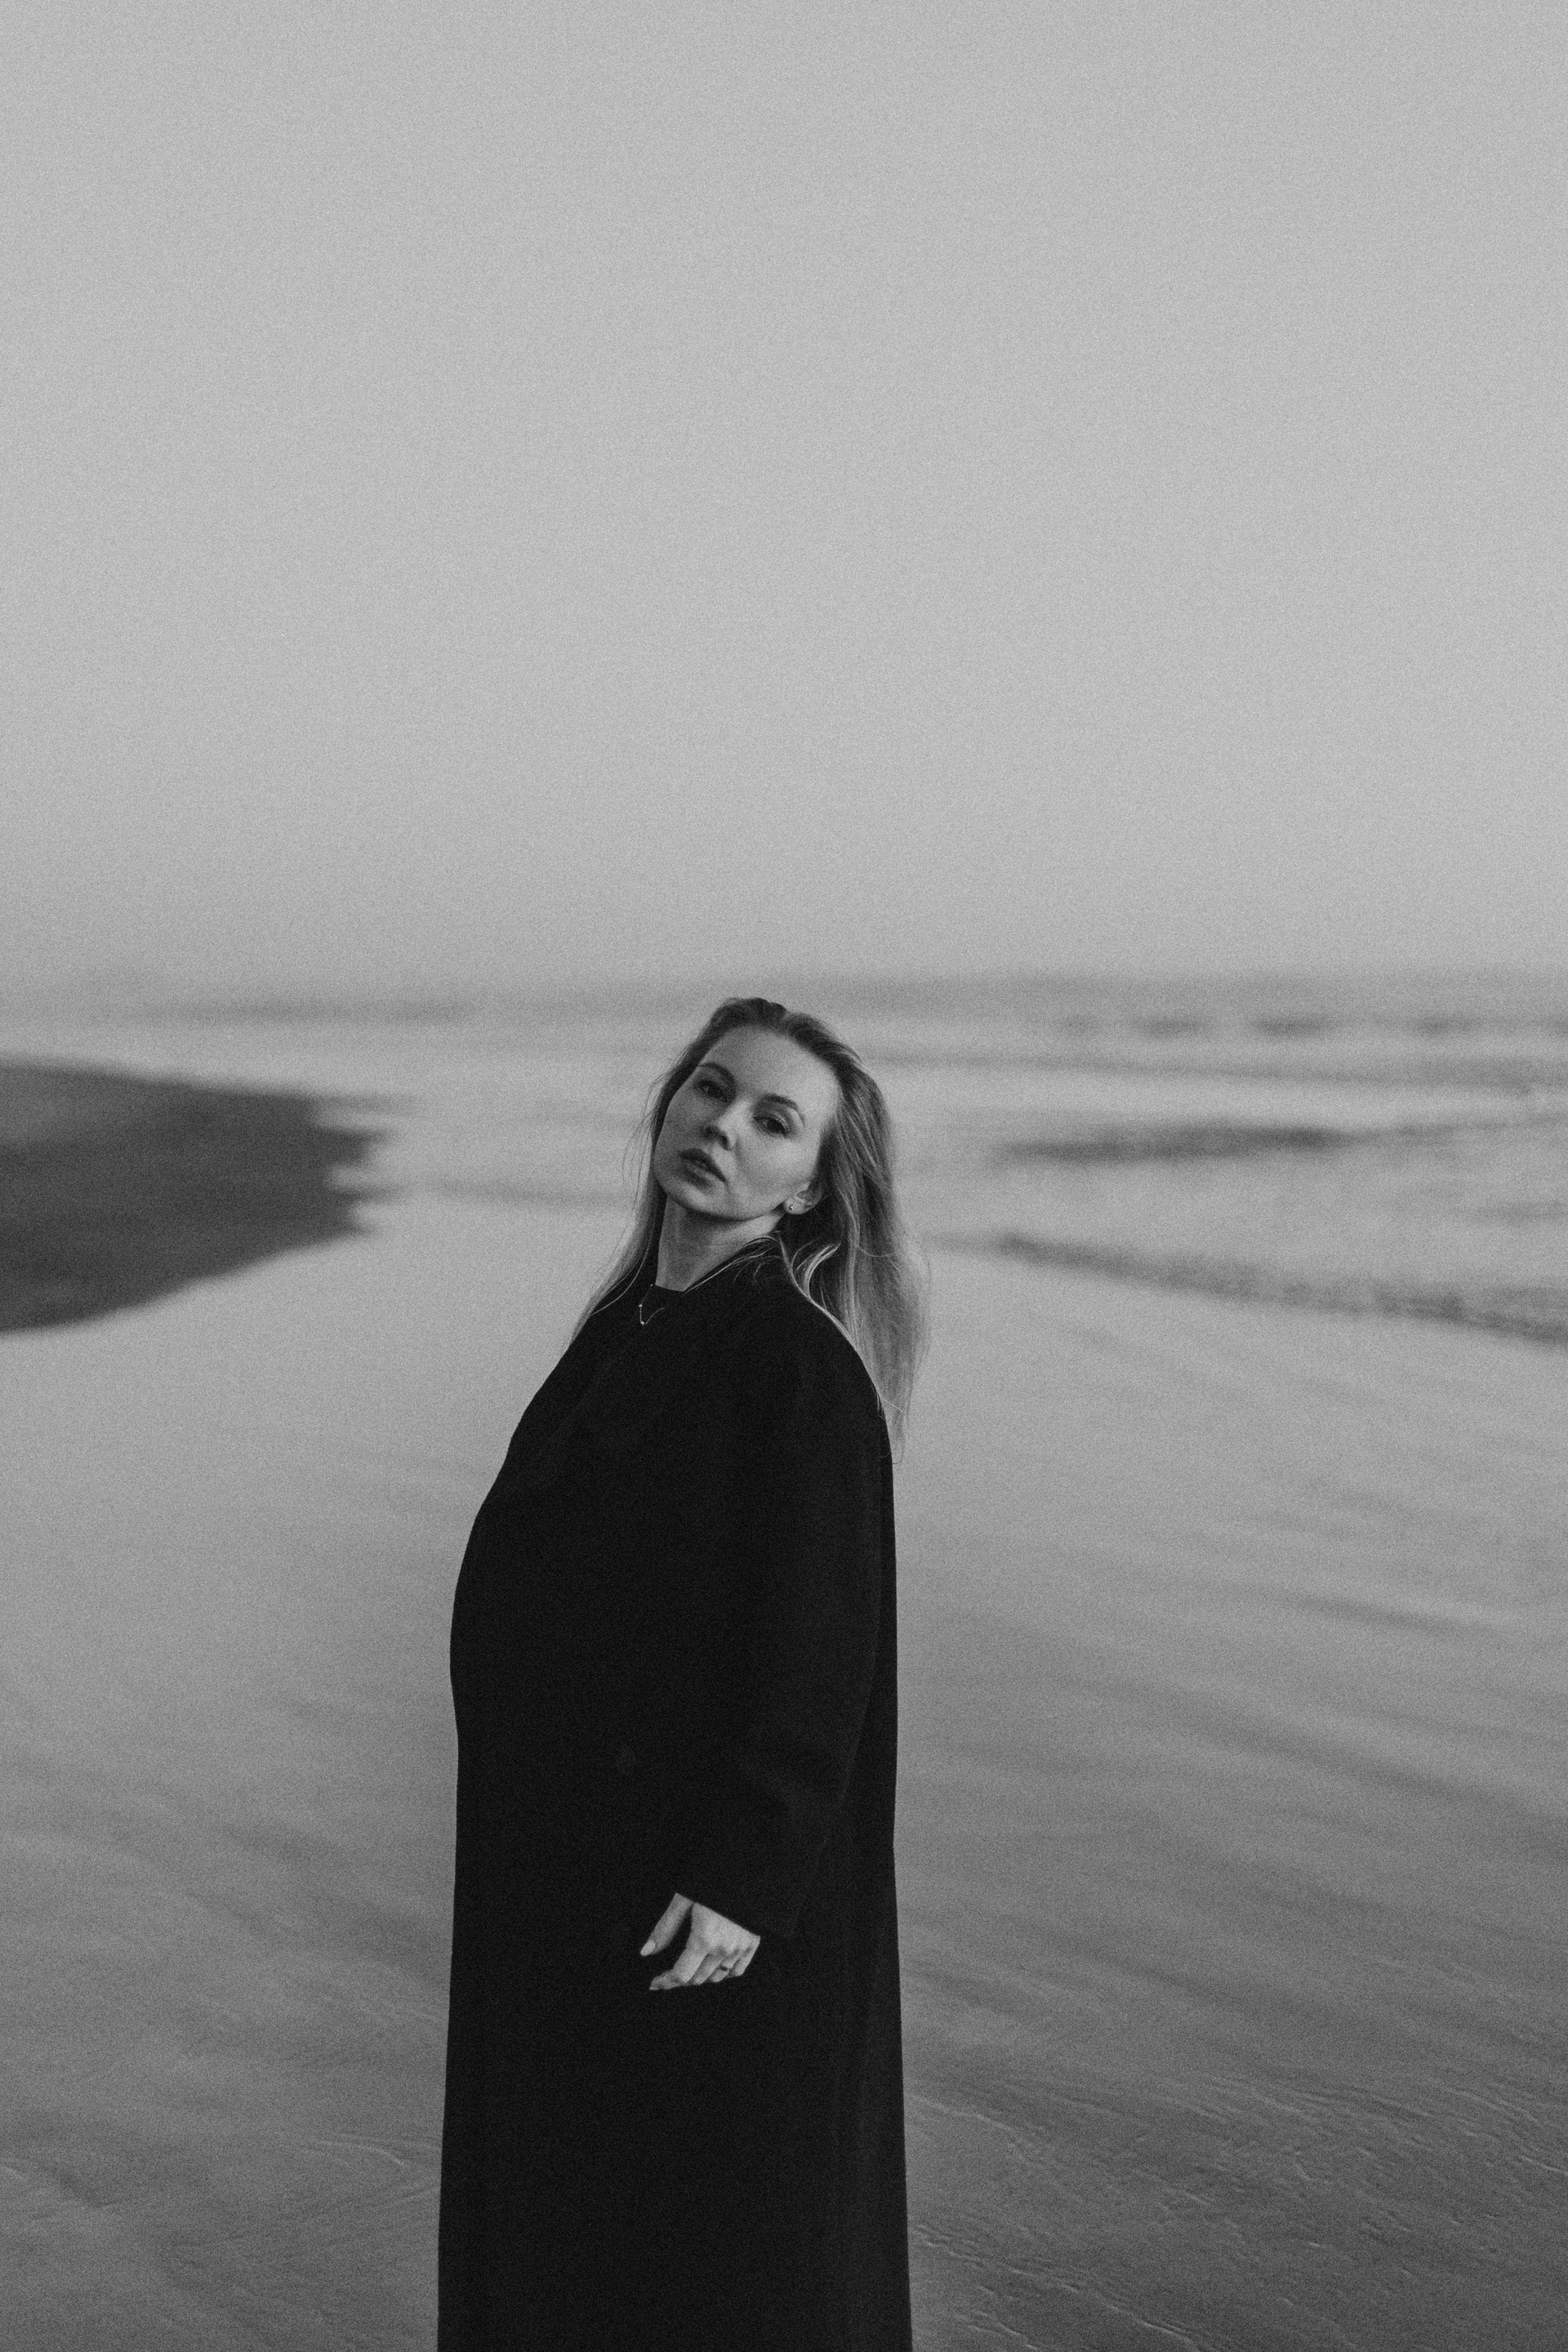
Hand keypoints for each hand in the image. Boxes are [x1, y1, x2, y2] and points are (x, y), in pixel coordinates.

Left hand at [640, 1892, 760, 1989]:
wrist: (747, 1869)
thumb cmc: (712, 1881)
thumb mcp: (684, 1900)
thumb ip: (665, 1928)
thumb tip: (646, 1951)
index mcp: (704, 1939)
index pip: (682, 1975)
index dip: (666, 1981)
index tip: (655, 1982)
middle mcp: (723, 1949)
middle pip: (697, 1979)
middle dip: (680, 1979)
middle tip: (669, 1973)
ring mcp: (740, 1949)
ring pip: (716, 1977)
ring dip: (700, 1977)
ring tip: (690, 1968)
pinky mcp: (752, 1944)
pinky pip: (736, 1971)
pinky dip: (723, 1973)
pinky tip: (714, 1966)